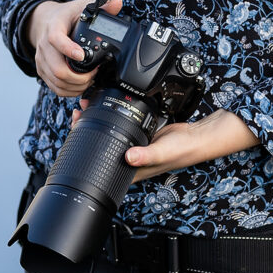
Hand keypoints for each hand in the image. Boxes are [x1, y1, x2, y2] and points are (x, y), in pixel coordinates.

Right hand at [27, 0, 122, 97]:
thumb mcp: (83, 6)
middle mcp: (44, 45)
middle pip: (56, 68)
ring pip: (56, 81)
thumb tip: (118, 2)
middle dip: (79, 76)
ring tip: (89, 79)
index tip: (82, 56)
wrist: (45, 21)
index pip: (56, 38)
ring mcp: (42, 59)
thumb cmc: (66, 15)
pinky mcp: (42, 70)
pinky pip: (54, 87)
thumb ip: (102, 7)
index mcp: (54, 27)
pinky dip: (69, 90)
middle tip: (93, 73)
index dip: (68, 49)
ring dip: (76, 85)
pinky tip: (80, 85)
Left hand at [70, 106, 258, 181]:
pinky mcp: (139, 132)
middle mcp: (129, 158)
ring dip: (97, 120)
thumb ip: (146, 155)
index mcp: (130, 169)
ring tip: (86, 106)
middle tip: (78, 113)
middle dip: (86, 129)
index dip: (85, 147)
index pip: (101, 161)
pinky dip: (111, 114)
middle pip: (101, 145)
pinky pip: (120, 124)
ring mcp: (133, 144)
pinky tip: (105, 104)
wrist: (196, 138)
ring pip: (109, 132)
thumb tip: (128, 157)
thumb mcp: (162, 152)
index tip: (76, 129)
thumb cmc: (181, 151)